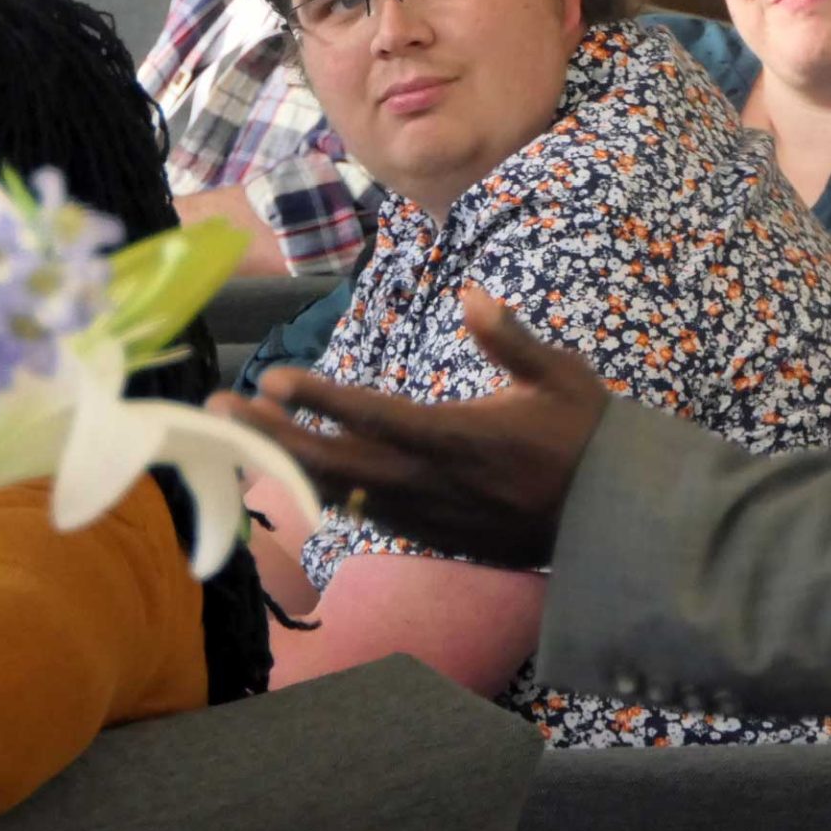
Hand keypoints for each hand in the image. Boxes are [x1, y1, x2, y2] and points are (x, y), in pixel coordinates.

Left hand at [205, 285, 609, 565]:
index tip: (275, 379)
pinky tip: (293, 468)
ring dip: (284, 462)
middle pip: (336, 462)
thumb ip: (512, 339)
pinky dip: (322, 491)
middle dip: (272, 437)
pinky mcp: (432, 535)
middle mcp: (433, 482)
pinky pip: (364, 513)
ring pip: (341, 492)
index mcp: (461, 437)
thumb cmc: (588, 437)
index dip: (322, 400)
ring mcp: (428, 515)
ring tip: (238, 434)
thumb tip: (472, 294)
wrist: (613, 520)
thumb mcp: (562, 376)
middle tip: (218, 410)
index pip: (377, 416)